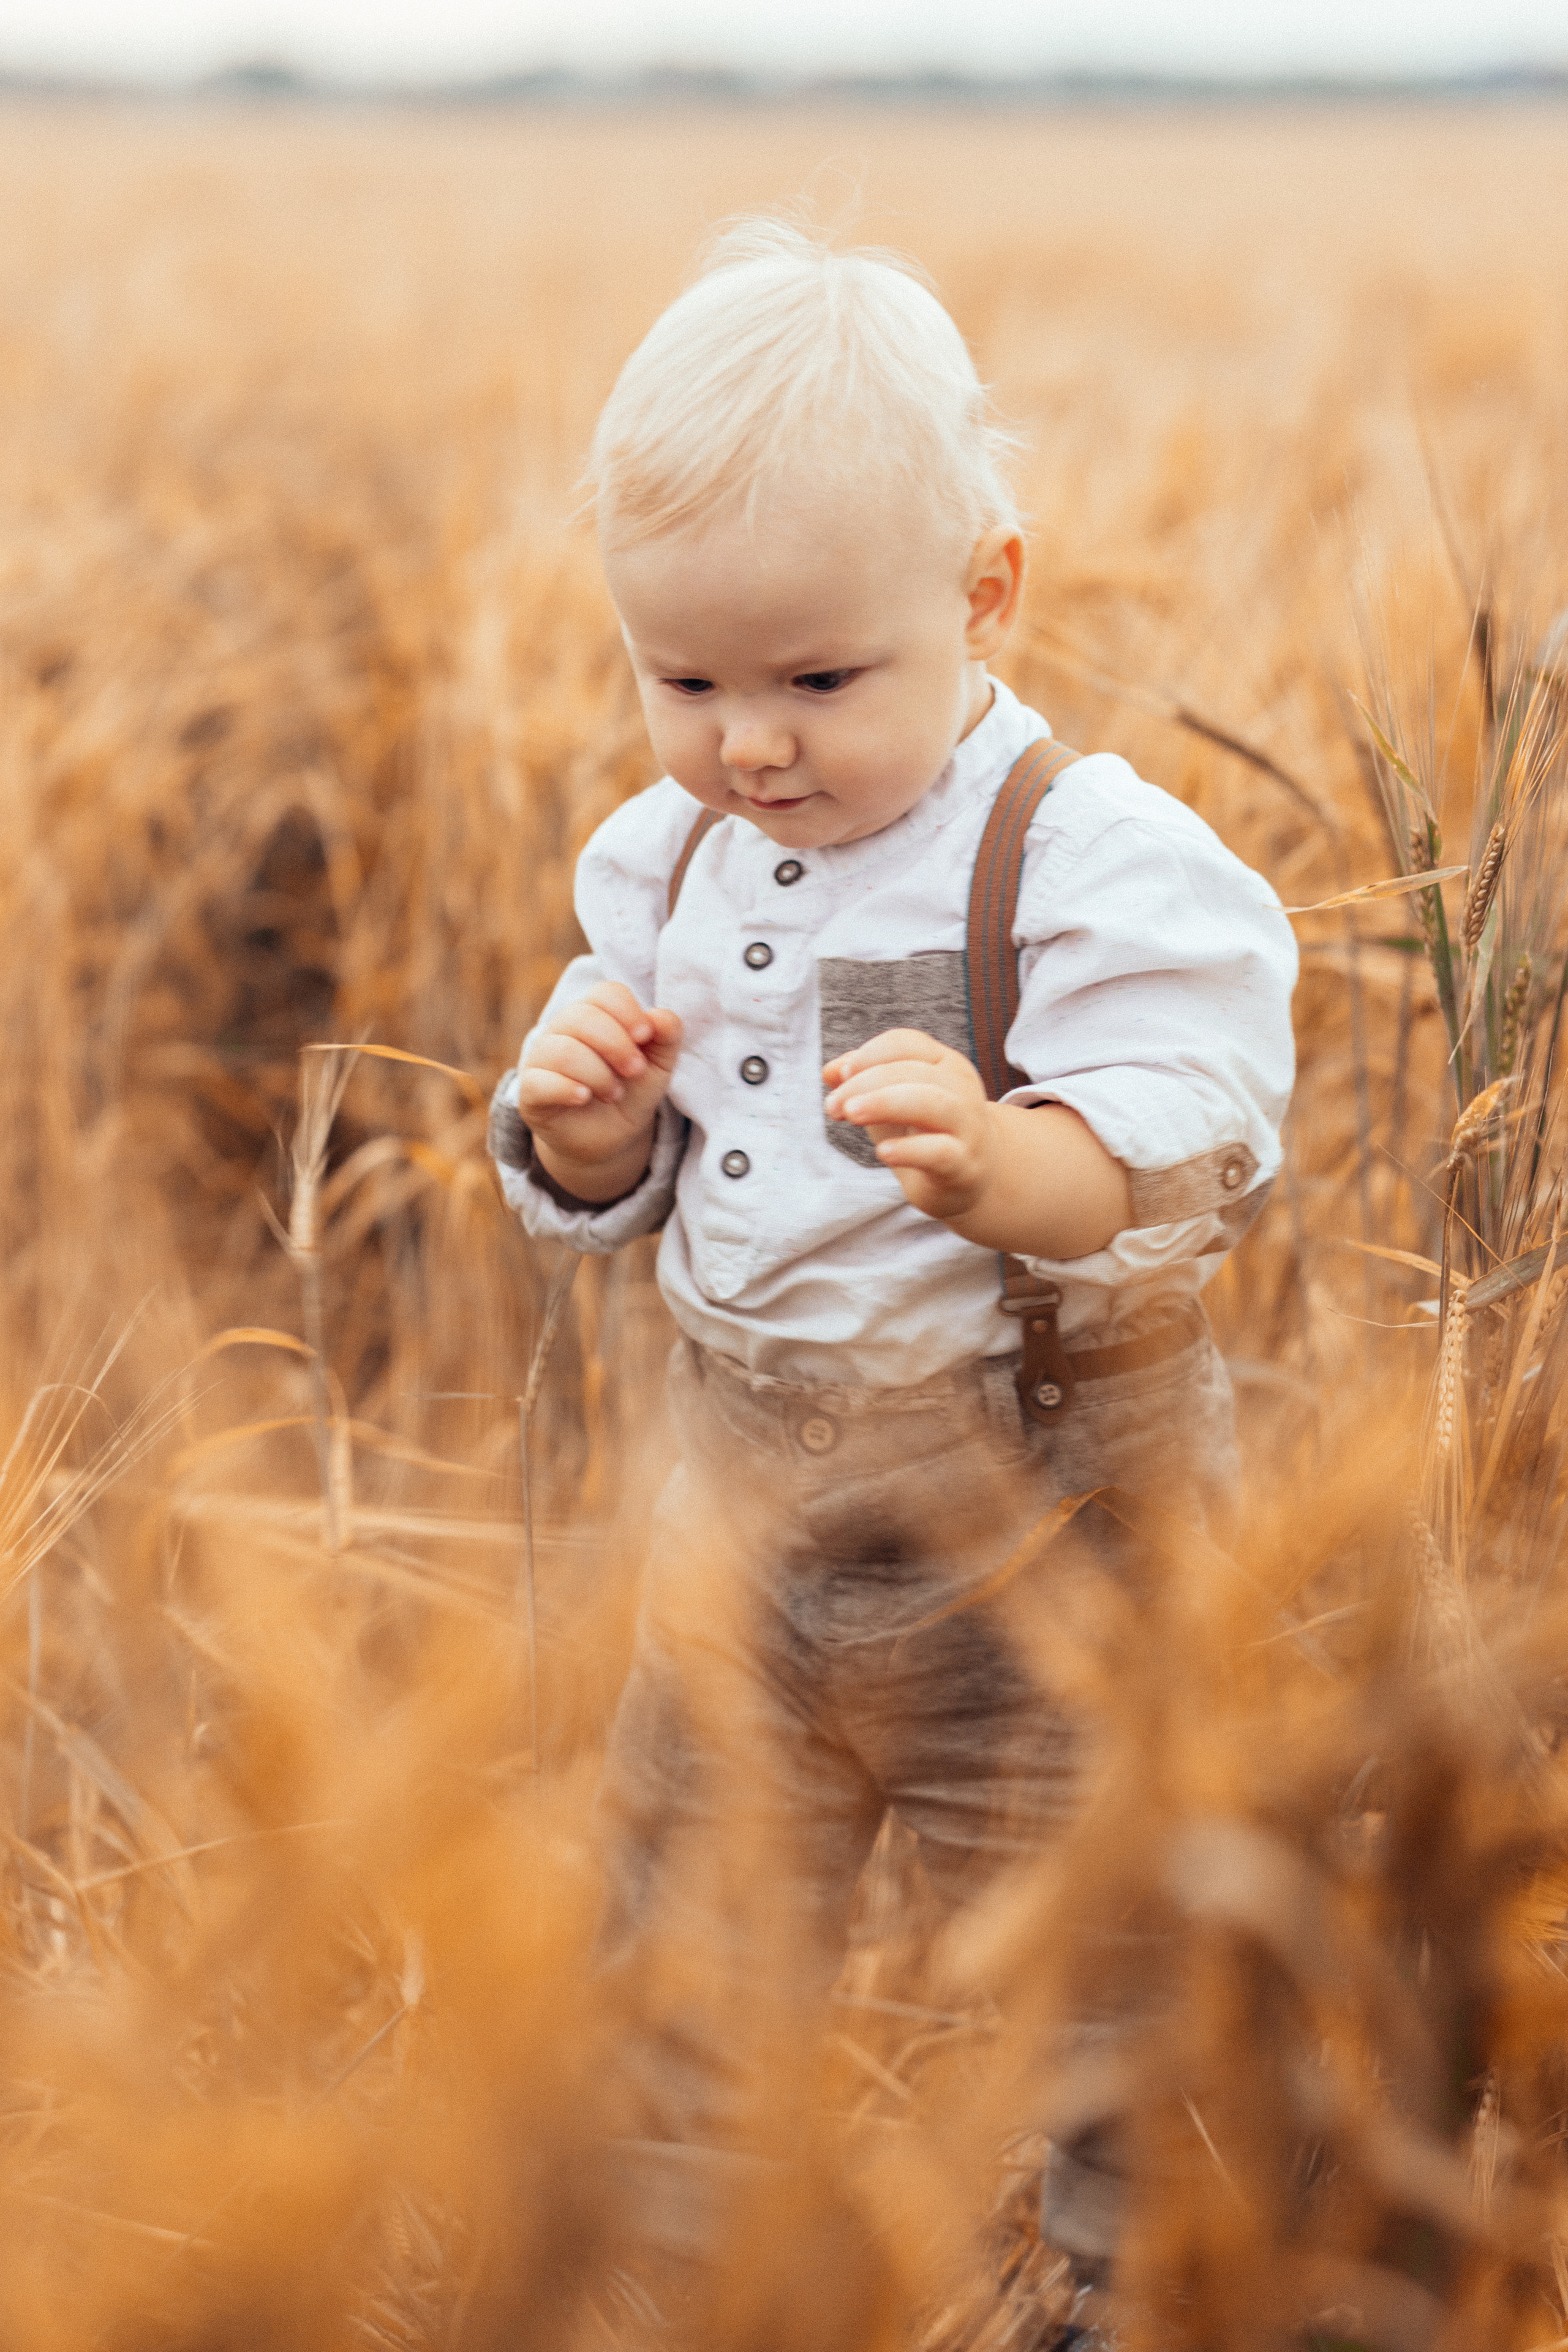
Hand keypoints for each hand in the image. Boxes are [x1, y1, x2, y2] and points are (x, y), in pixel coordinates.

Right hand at [519, 982, 682, 1201]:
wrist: (611, 1136)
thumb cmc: (631, 1090)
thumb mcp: (659, 1066)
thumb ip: (666, 1036)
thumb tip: (659, 1016)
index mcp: (594, 1013)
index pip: (605, 993)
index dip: (627, 1011)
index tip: (645, 1036)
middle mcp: (562, 1029)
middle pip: (582, 1017)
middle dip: (617, 1045)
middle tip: (636, 1071)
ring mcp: (541, 1058)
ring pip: (563, 1051)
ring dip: (598, 1074)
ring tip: (614, 1093)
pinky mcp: (530, 1091)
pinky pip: (539, 1082)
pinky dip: (566, 1088)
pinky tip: (584, 1098)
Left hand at [823, 1028, 995, 1221]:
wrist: (972, 1174)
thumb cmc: (925, 1129)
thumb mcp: (890, 1100)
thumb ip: (861, 1080)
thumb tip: (830, 1071)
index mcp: (943, 1063)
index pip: (905, 1043)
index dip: (868, 1055)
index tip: (838, 1075)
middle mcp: (960, 1087)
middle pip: (913, 1071)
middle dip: (866, 1084)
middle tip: (833, 1106)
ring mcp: (967, 1125)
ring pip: (931, 1103)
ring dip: (885, 1104)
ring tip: (851, 1115)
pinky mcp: (964, 1163)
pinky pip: (939, 1151)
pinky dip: (909, 1149)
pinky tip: (883, 1152)